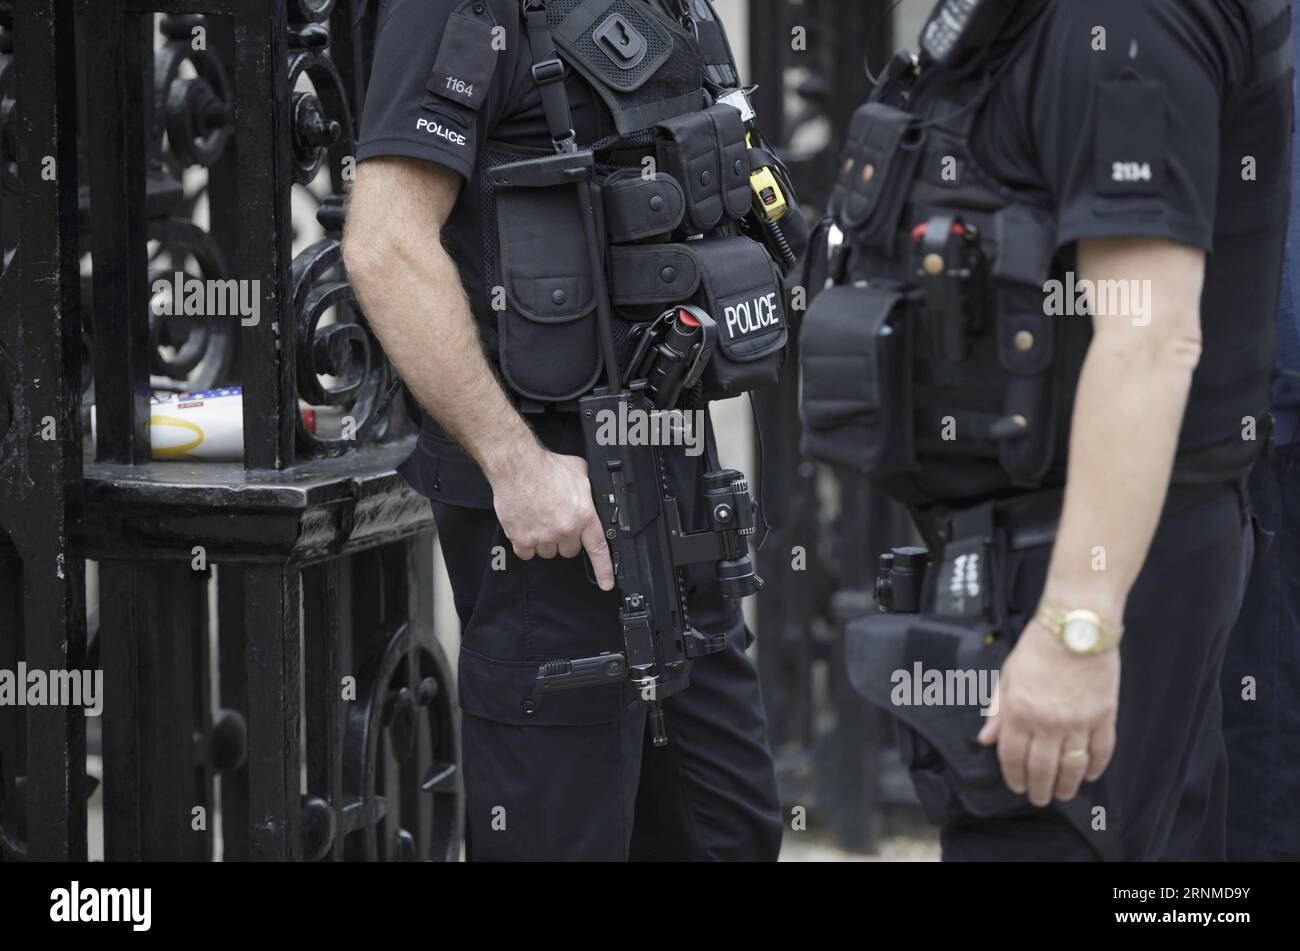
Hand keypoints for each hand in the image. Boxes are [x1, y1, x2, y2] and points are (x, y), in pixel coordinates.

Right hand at [489, 446, 614, 590]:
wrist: (518, 466)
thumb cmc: (546, 467)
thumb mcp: (580, 473)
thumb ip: (589, 489)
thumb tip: (594, 493)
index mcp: (584, 516)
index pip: (598, 549)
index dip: (604, 570)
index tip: (606, 584)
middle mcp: (565, 530)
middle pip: (569, 551)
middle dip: (565, 540)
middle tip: (557, 521)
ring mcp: (543, 537)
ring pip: (548, 553)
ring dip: (545, 542)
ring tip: (539, 519)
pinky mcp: (522, 539)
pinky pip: (526, 553)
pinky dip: (525, 544)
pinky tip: (526, 526)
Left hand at [977, 619, 1118, 805]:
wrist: (1076, 625)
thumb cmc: (1038, 647)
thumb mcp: (1008, 675)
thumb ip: (997, 710)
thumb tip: (986, 739)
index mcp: (1019, 711)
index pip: (1013, 757)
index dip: (1013, 777)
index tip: (1016, 787)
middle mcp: (1048, 722)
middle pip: (1042, 769)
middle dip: (1039, 789)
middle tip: (1039, 799)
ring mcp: (1079, 722)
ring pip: (1072, 767)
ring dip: (1067, 786)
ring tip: (1063, 794)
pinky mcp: (1104, 717)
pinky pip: (1101, 751)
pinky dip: (1095, 767)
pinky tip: (1088, 775)